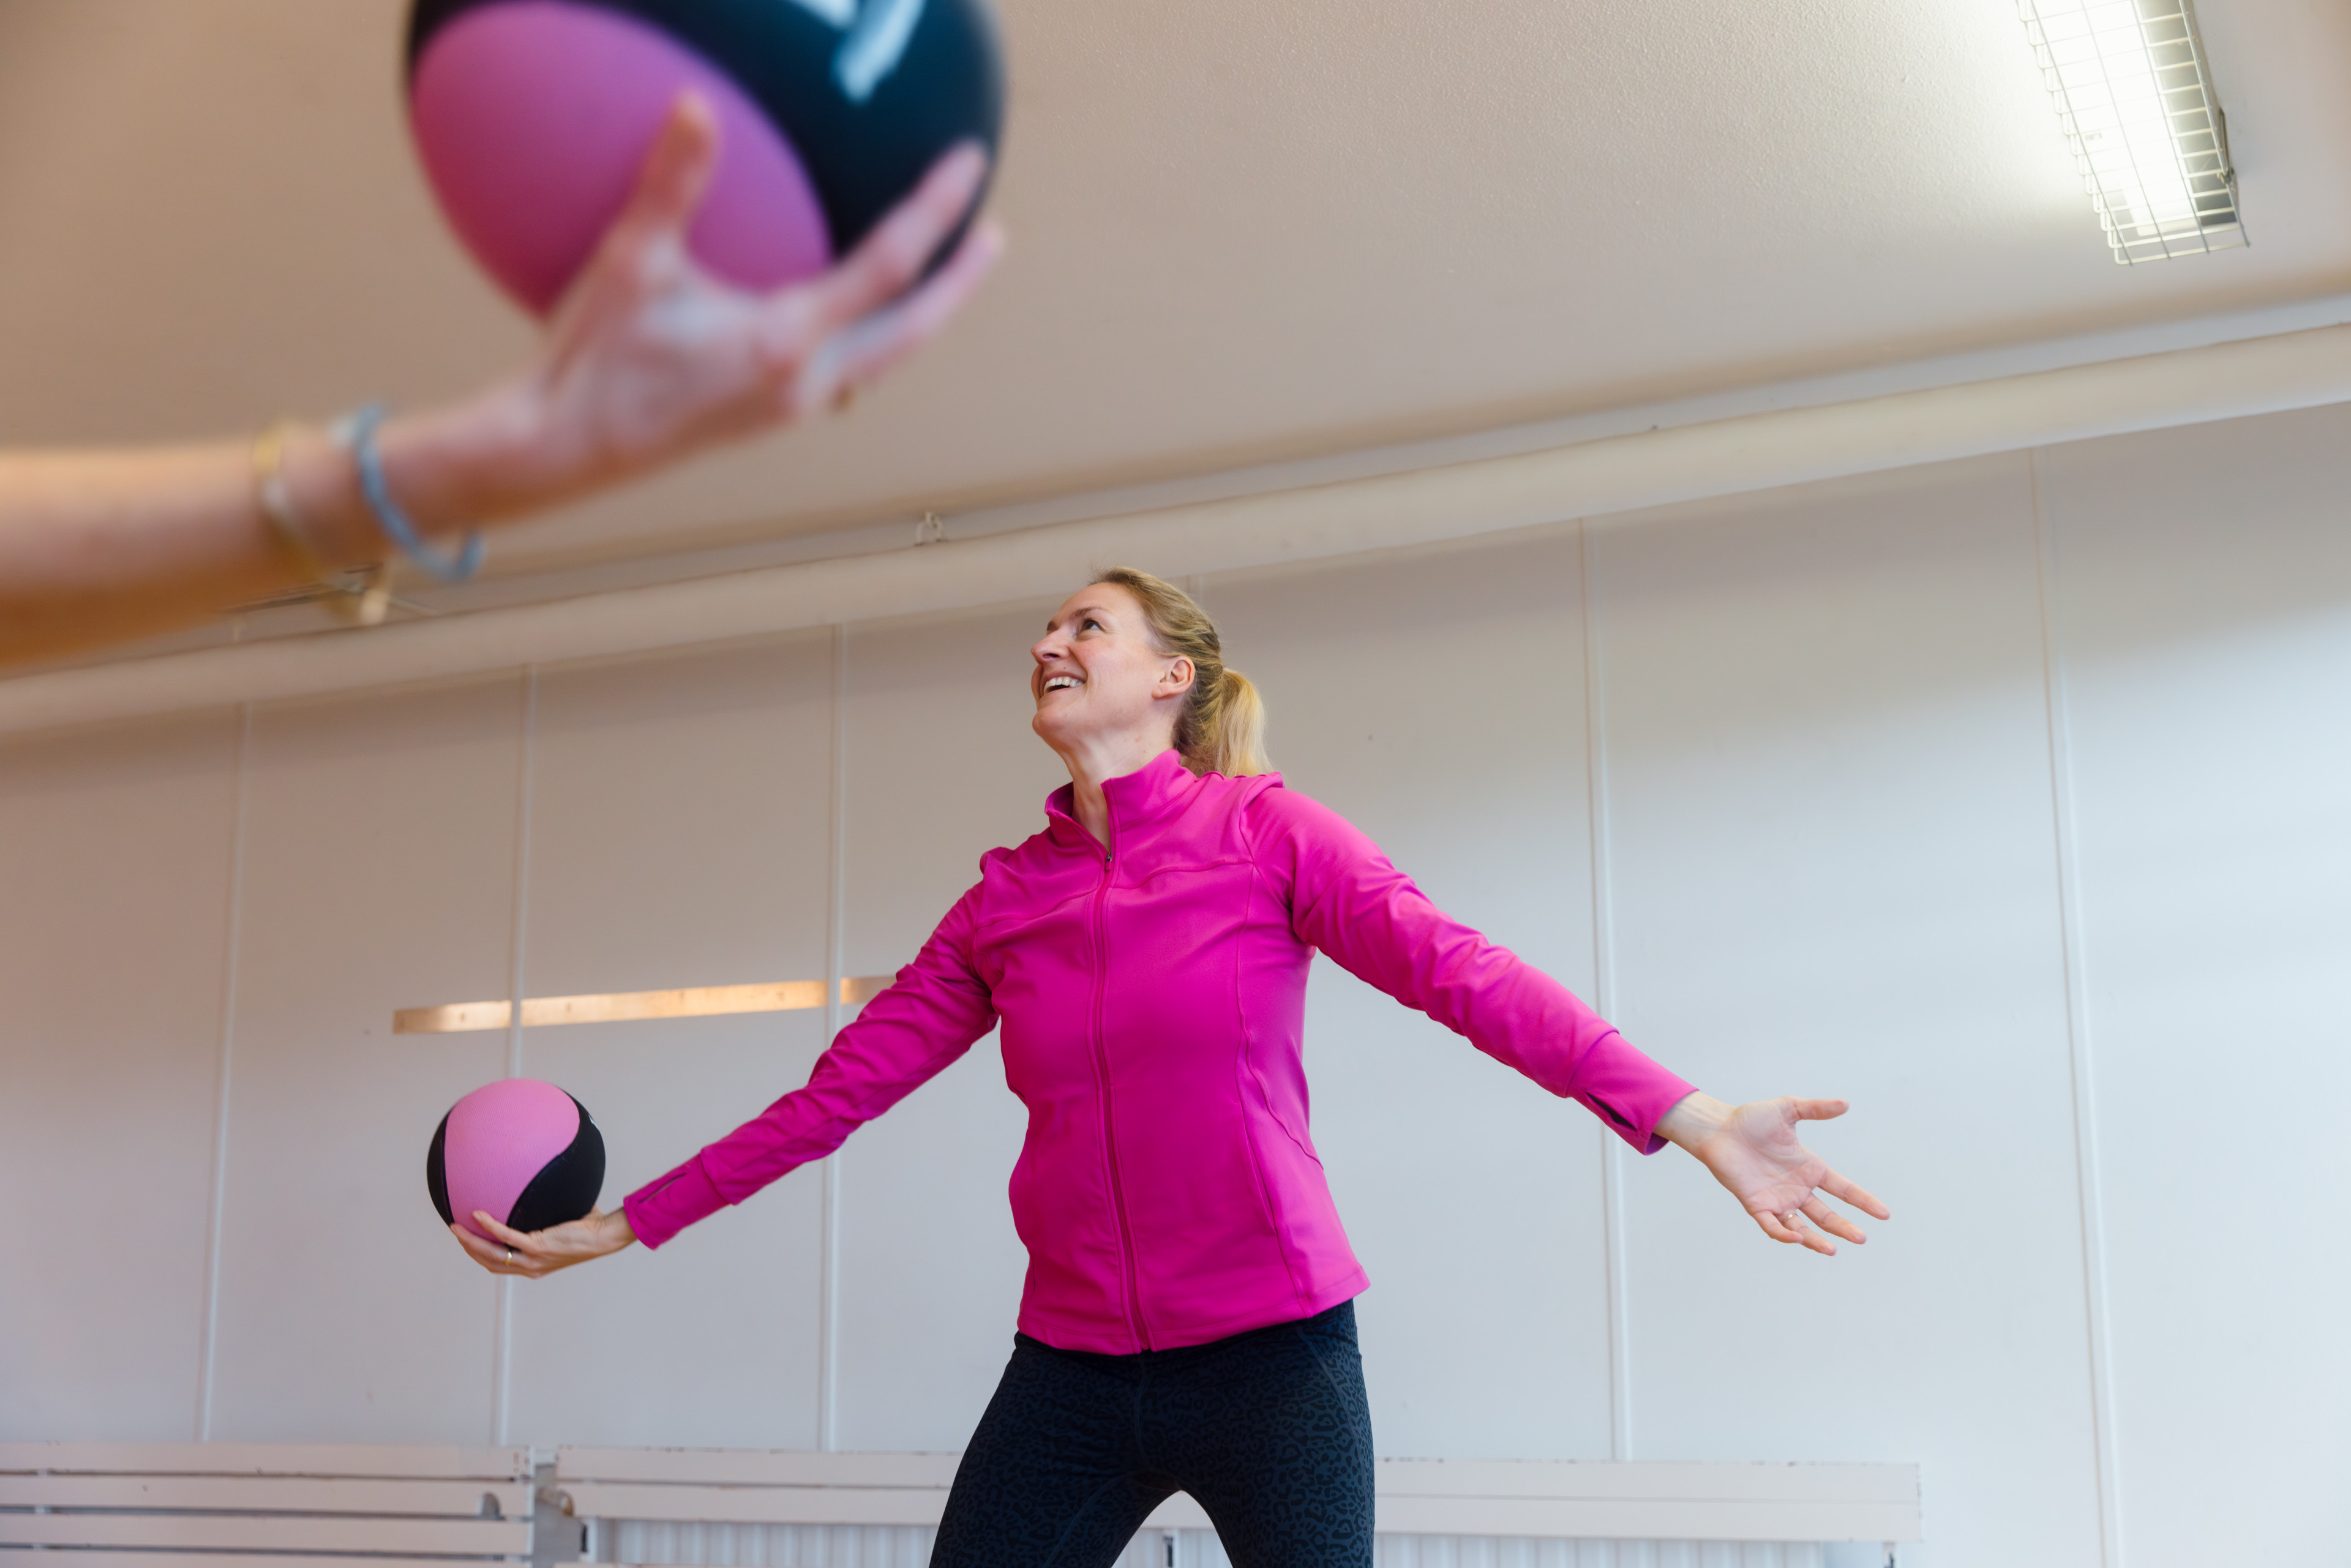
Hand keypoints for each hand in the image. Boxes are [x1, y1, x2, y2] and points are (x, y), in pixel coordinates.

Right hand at [396, 91, 1003, 522]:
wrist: (567, 449)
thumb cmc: (594, 358)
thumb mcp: (630, 261)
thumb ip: (671, 182)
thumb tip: (696, 104)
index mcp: (784, 341)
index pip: (887, 266)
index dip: (935, 210)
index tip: (966, 164)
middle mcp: (805, 381)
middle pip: (913, 328)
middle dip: (961, 282)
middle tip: (995, 235)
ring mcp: (794, 407)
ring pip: (887, 357)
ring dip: (925, 315)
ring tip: (948, 275)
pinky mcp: (774, 417)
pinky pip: (852, 371)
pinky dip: (878, 336)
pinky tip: (867, 316)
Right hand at [450, 1206, 636, 1278]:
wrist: (605, 1236)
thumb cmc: (590, 1229)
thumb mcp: (563, 1224)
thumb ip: (550, 1214)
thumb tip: (545, 1189)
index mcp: (535, 1265)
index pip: (500, 1266)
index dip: (481, 1256)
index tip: (468, 1242)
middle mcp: (531, 1266)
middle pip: (490, 1262)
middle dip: (470, 1248)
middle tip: (456, 1231)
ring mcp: (534, 1258)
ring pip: (492, 1254)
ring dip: (471, 1240)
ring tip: (456, 1226)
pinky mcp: (539, 1246)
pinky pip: (507, 1236)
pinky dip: (490, 1225)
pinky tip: (478, 1214)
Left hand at [1655, 1092, 1889, 1255]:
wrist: (1718, 1129)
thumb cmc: (1751, 1120)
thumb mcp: (1788, 1109)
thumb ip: (1816, 1109)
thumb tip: (1846, 1104)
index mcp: (1810, 1169)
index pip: (1843, 1189)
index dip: (1863, 1201)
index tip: (1884, 1213)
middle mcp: (1797, 1188)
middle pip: (1826, 1214)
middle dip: (1844, 1227)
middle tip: (1862, 1238)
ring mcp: (1777, 1199)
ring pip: (1801, 1227)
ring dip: (1816, 1240)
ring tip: (1832, 1250)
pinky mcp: (1756, 1204)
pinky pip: (1772, 1224)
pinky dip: (1784, 1233)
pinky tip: (1795, 1237)